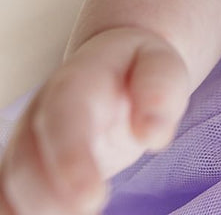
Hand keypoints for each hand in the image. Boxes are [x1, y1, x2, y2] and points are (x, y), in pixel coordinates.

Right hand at [0, 27, 189, 214]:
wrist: (114, 64)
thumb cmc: (139, 69)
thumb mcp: (161, 66)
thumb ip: (159, 91)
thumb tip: (153, 135)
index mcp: (80, 78)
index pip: (64, 112)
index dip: (71, 155)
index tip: (93, 197)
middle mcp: (42, 109)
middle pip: (27, 156)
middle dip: (48, 196)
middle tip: (87, 210)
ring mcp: (27, 137)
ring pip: (12, 180)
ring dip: (35, 210)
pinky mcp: (25, 164)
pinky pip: (10, 194)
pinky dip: (21, 212)